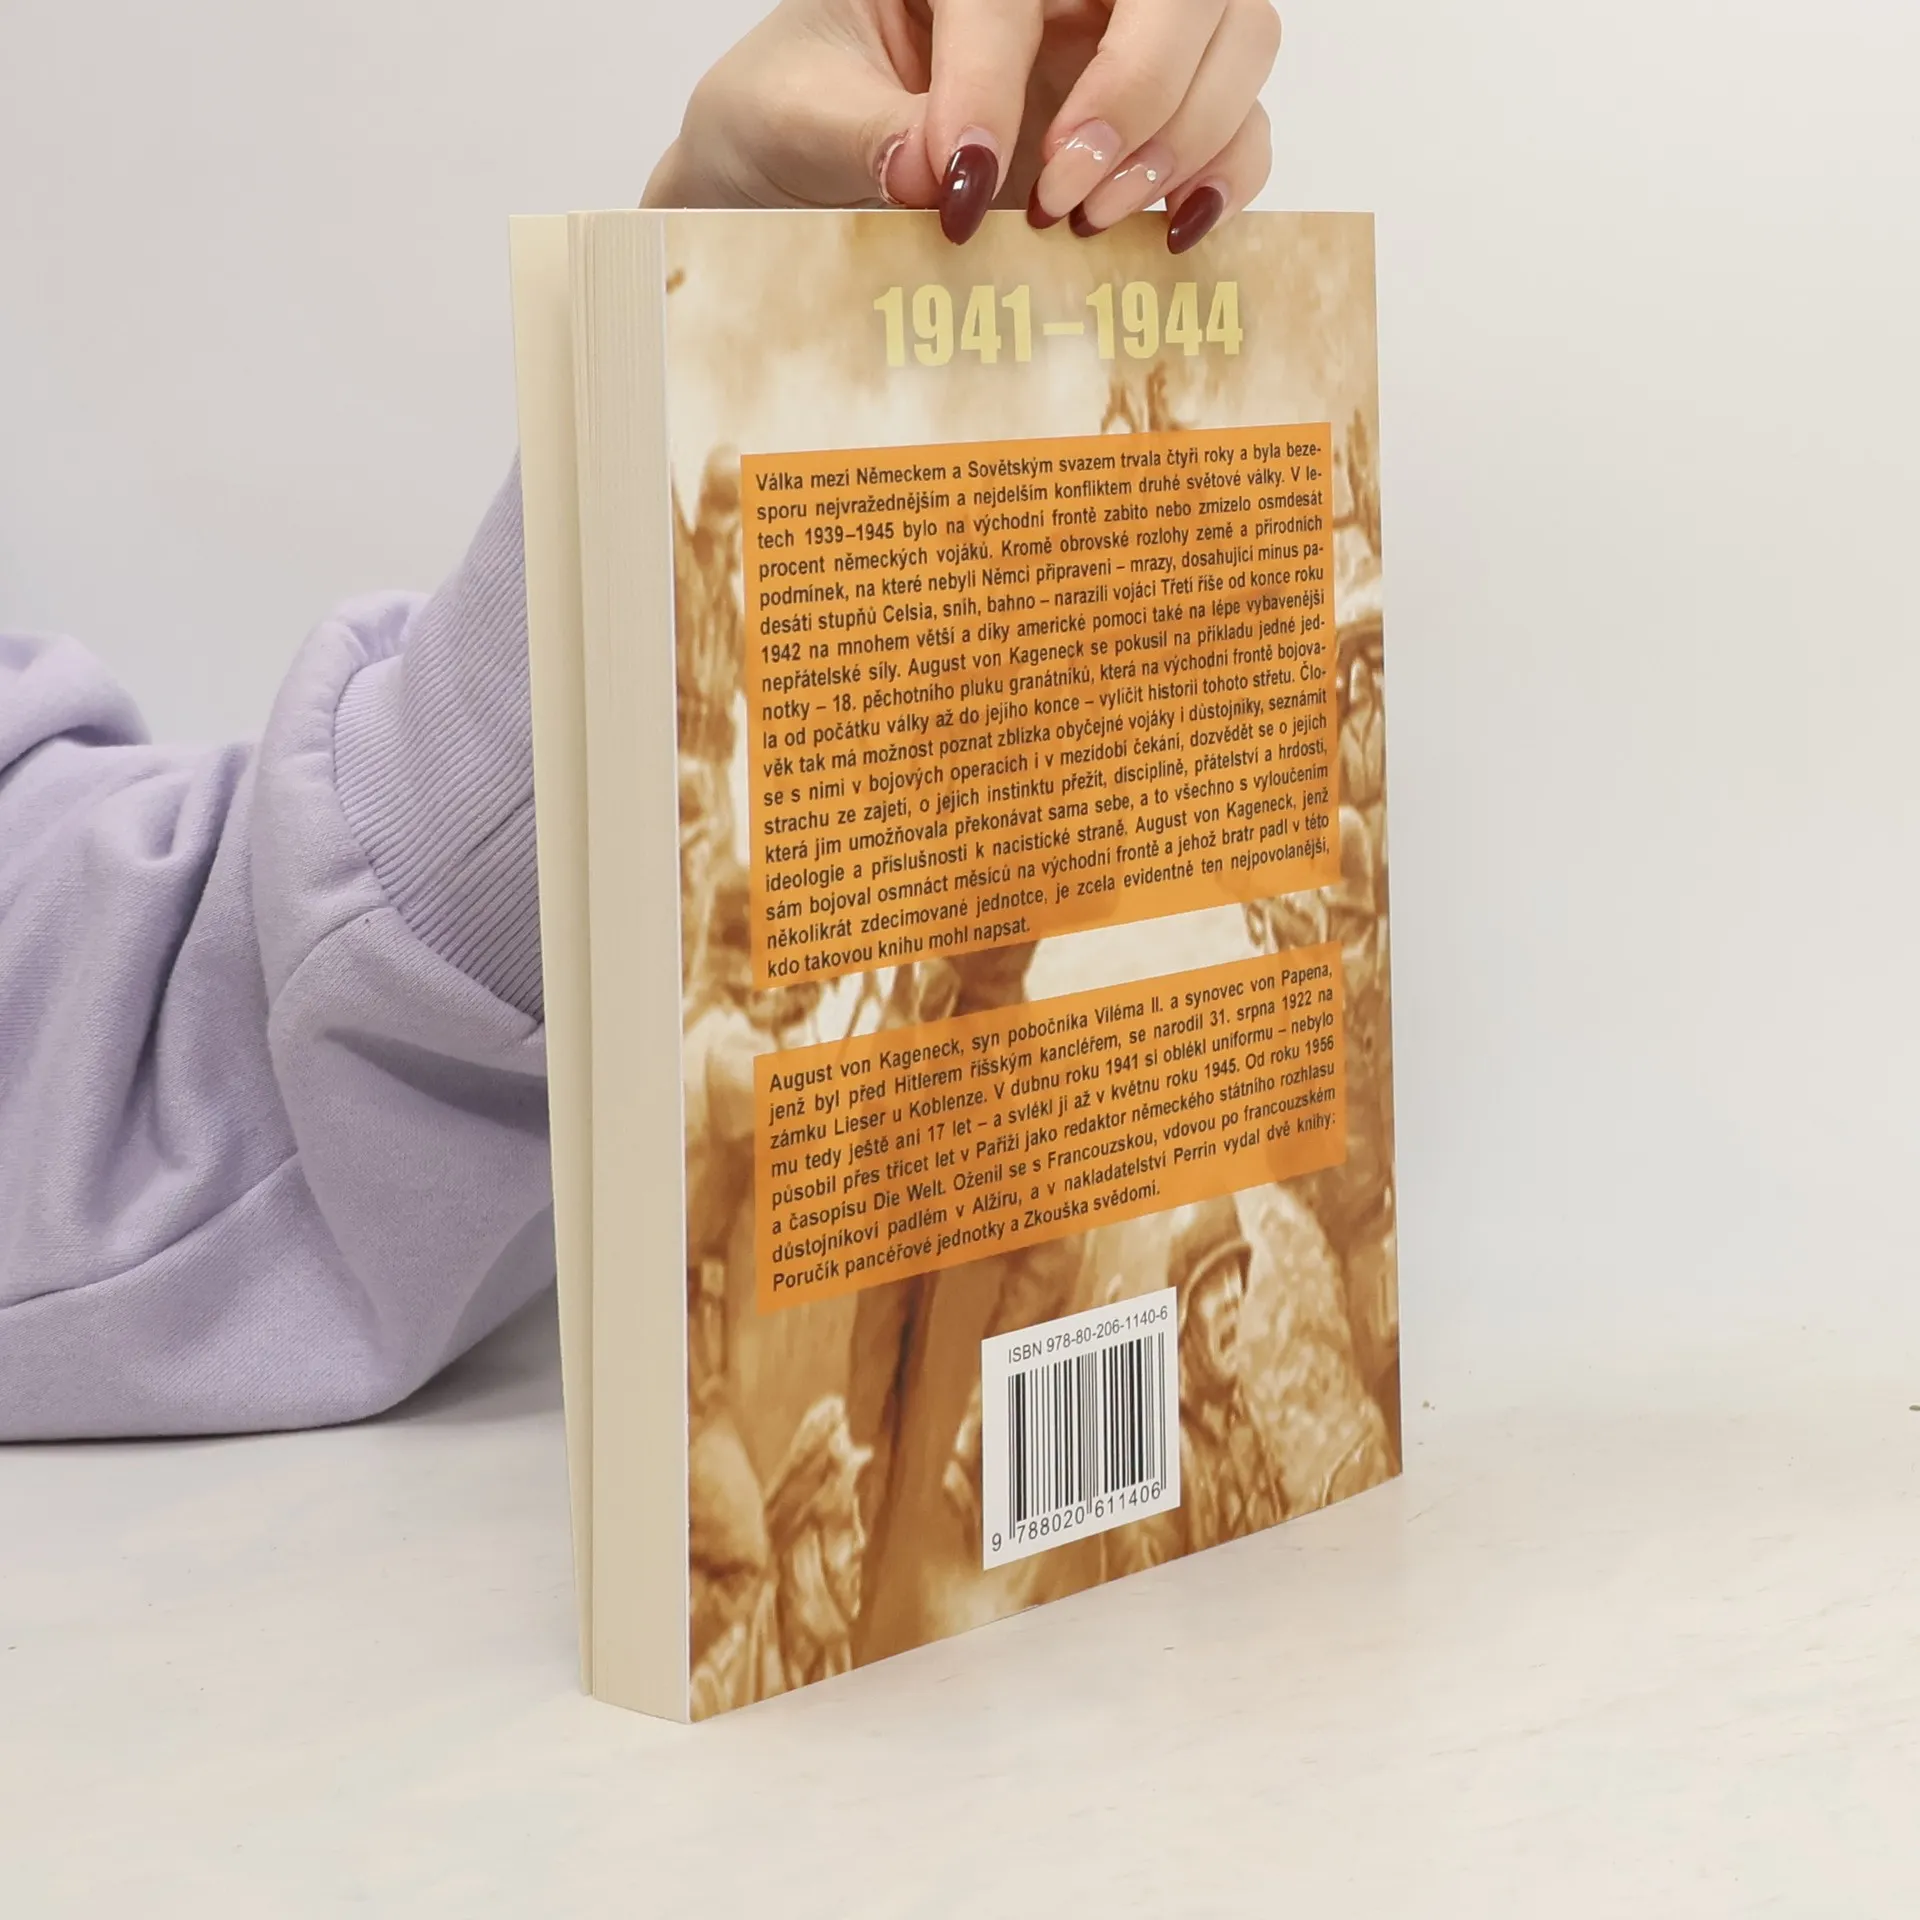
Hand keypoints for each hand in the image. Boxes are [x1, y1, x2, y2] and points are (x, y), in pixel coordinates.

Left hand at [645, 0, 1281, 252]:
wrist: (790, 168)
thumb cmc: (789, 116)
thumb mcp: (792, 119)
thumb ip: (857, 137)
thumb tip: (928, 172)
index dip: (992, 80)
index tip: (959, 187)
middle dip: (1139, 88)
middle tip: (1059, 196)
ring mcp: (1118, 43)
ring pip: (1237, 35)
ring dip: (1184, 133)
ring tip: (1088, 219)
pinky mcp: (1151, 120)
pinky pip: (1241, 124)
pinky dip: (1225, 174)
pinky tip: (1167, 231)